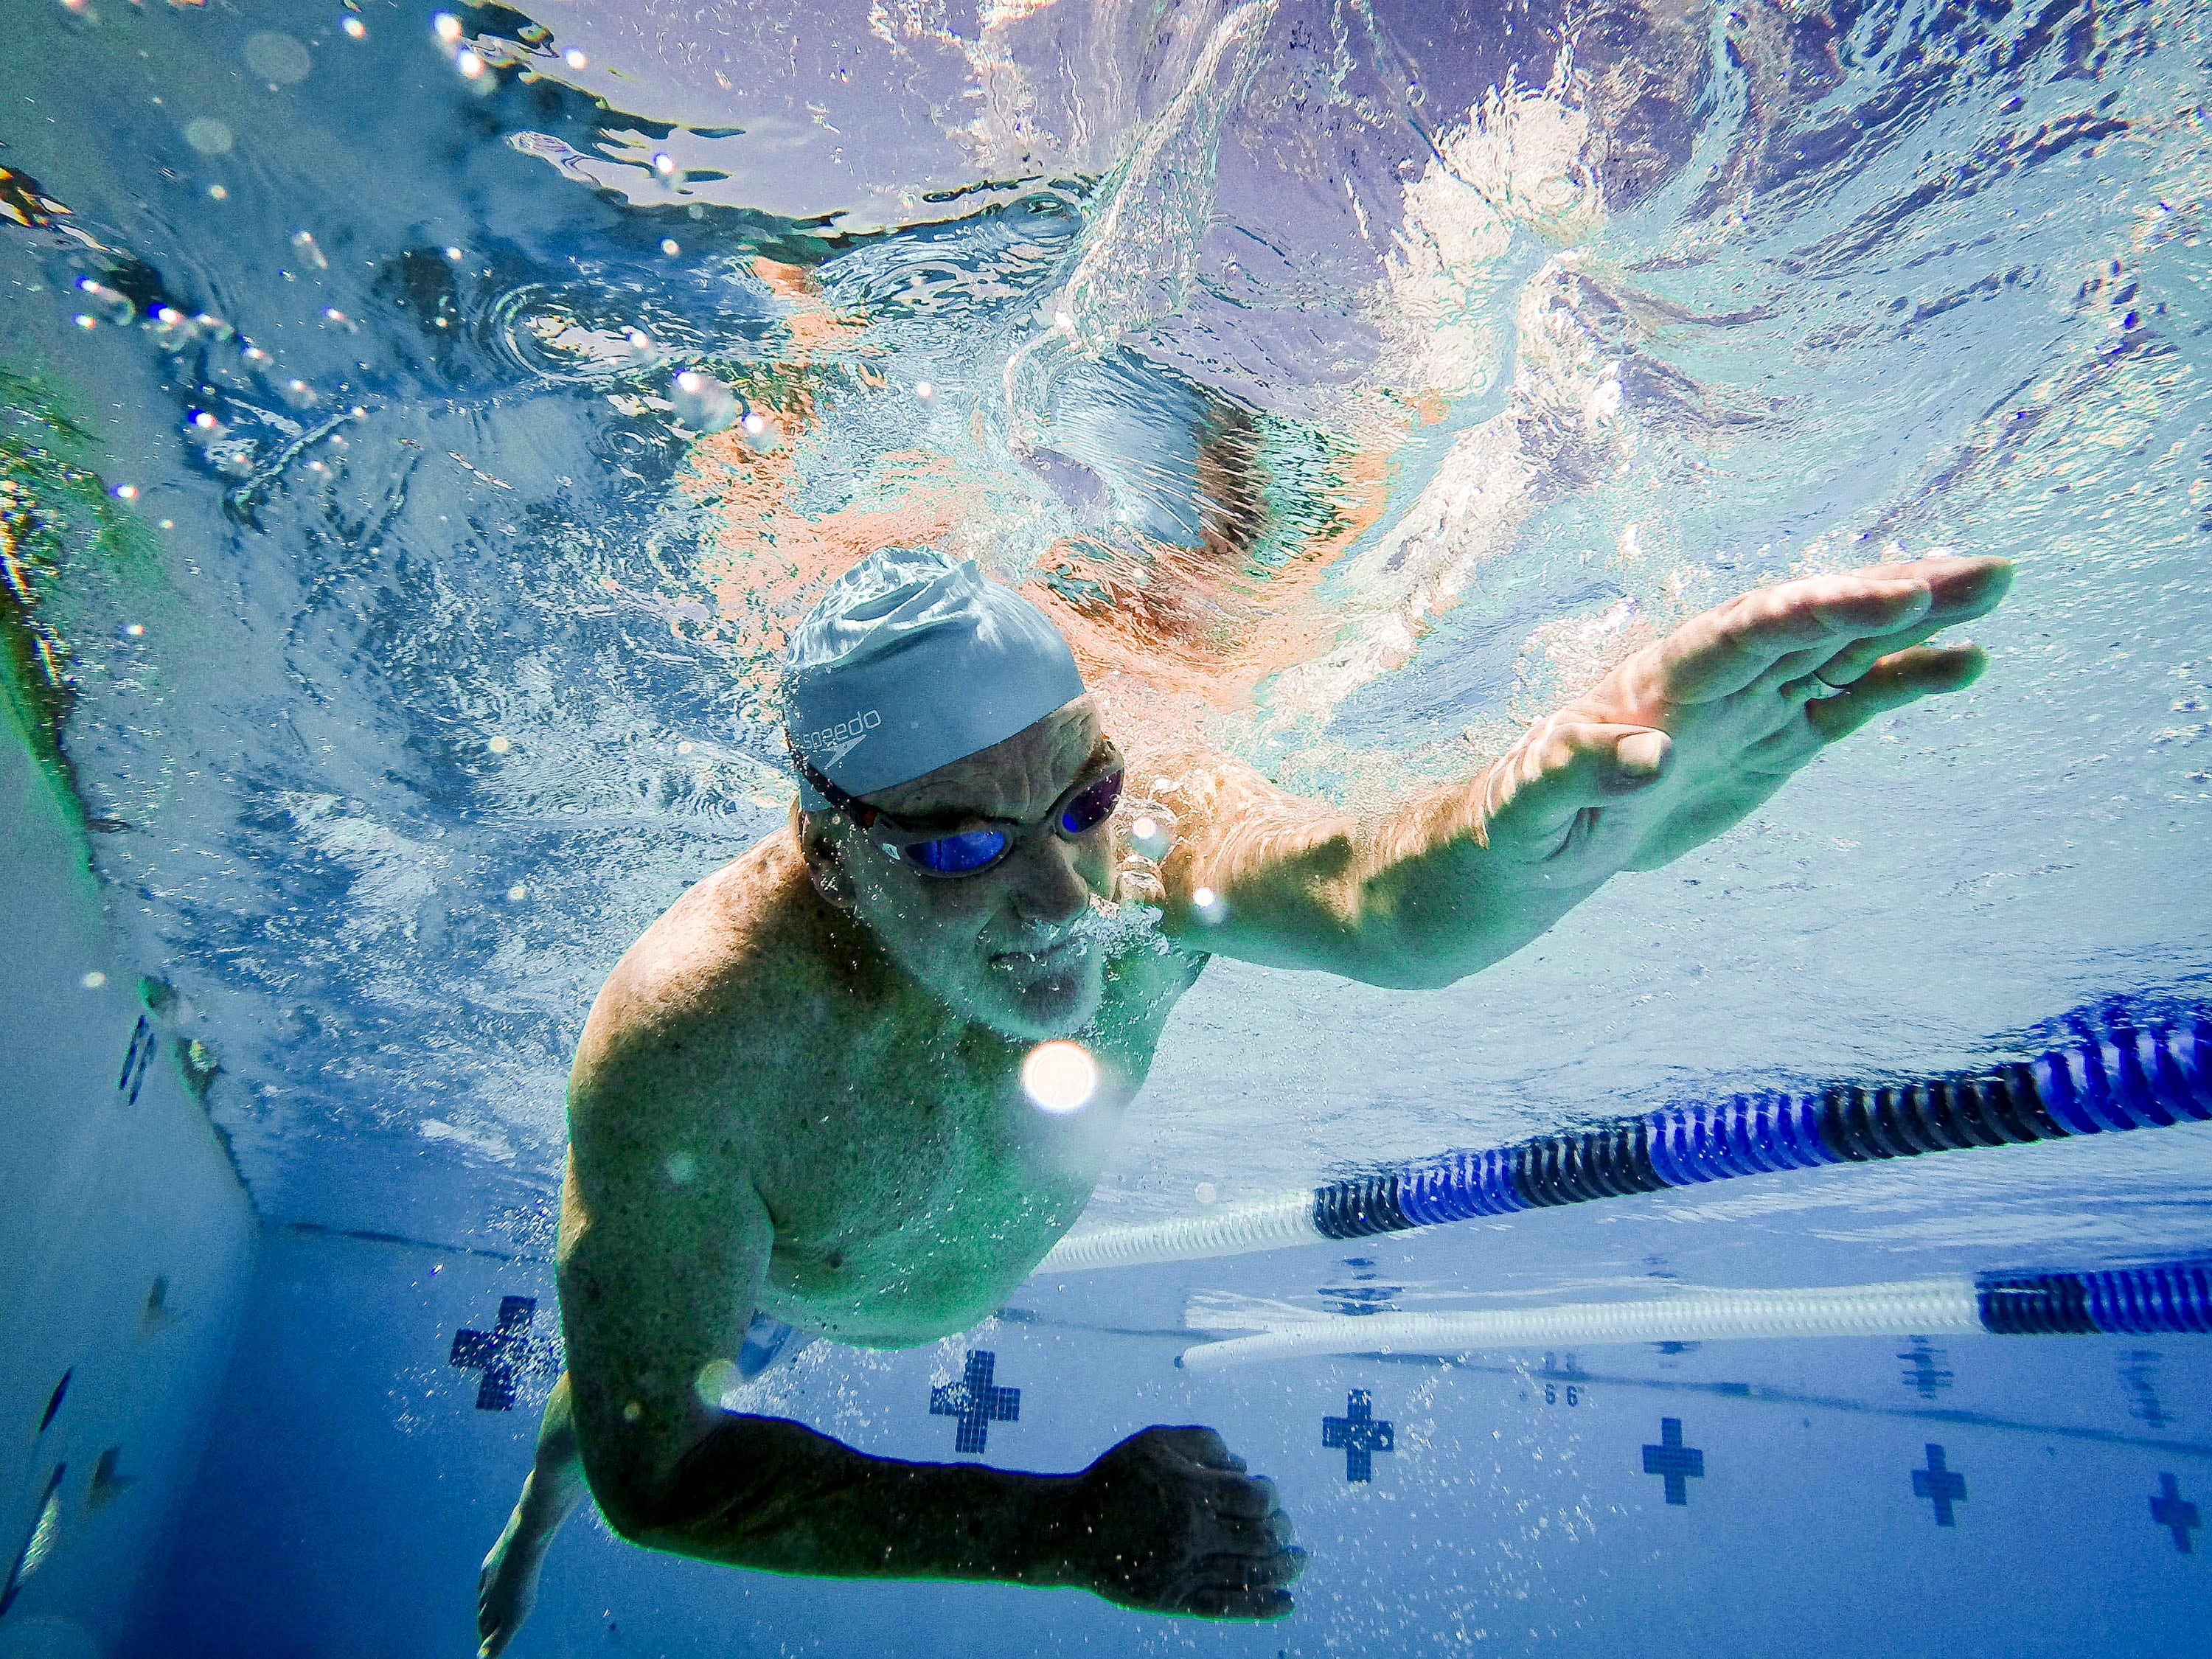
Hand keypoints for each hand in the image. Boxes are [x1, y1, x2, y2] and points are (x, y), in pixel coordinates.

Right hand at [1062, 1425, 1304, 1617]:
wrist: (1071, 1530)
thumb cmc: (1117, 1478)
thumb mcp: (1157, 1441)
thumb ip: (1205, 1443)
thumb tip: (1244, 1466)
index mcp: (1191, 1492)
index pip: (1256, 1497)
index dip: (1271, 1494)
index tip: (1265, 1490)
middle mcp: (1192, 1535)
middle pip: (1261, 1538)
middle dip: (1282, 1530)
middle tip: (1284, 1526)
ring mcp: (1184, 1571)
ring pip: (1251, 1575)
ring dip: (1284, 1569)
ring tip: (1300, 1561)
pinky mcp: (1175, 1600)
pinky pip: (1228, 1608)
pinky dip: (1262, 1607)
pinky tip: (1287, 1602)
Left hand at [1473, 555, 2012, 880]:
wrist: (1528, 849)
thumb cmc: (1516, 821)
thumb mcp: (1532, 805)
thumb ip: (1580, 773)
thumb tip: (1649, 753)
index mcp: (1659, 684)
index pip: (1749, 632)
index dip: (1821, 611)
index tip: (1896, 596)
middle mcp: (1714, 680)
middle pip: (1812, 625)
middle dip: (1893, 596)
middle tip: (1986, 571)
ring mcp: (1749, 707)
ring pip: (1842, 651)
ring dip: (1915, 622)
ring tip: (1994, 589)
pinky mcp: (1770, 744)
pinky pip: (1845, 704)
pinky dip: (1902, 684)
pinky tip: (1965, 664)